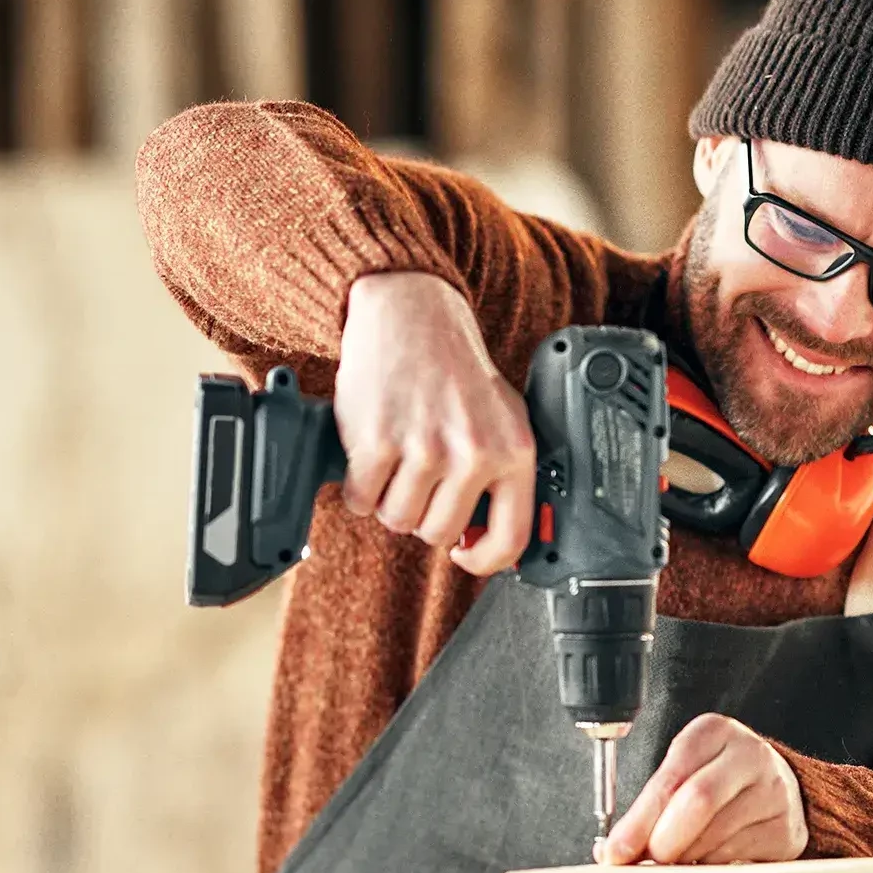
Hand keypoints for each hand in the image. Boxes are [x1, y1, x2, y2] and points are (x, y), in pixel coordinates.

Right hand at [335, 272, 534, 574]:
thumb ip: (503, 477)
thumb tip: (489, 542)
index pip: (511, 539)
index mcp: (514, 452)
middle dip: (421, 514)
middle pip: (439, 534)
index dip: (483, 560)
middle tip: (418, 477)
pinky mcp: (378, 443)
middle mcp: (475, 453)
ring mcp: (426, 449)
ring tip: (396, 458)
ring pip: (397, 520)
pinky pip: (361, 500)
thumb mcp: (503, 418)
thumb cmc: (454, 370)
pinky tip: (371, 452)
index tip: (465, 554)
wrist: (411, 312)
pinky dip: (358, 484)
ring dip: (388, 499)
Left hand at [600, 715, 808, 865]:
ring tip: (676, 860)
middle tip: (647, 861)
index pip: (671, 777)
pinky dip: (712, 866)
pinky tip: (706, 860)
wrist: (775, 788)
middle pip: (698, 801)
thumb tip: (612, 851)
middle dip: (662, 840)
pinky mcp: (786, 829)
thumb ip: (649, 806)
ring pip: (717, 835)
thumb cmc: (716, 780)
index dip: (640, 819)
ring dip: (686, 858)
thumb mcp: (683, 774)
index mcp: (714, 731)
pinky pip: (738, 857)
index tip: (617, 851)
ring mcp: (774, 792)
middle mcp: (751, 754)